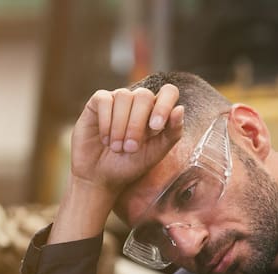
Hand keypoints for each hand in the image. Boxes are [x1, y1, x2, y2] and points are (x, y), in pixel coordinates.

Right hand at [70, 84, 183, 198]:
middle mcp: (138, 102)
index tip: (156, 127)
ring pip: (123, 96)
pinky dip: (106, 121)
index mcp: (156, 111)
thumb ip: (172, 133)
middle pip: (144, 95)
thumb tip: (180, 109)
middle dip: (137, 124)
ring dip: (120, 126)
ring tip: (116, 148)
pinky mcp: (97, 102)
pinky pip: (104, 100)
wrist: (101, 177)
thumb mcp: (156, 153)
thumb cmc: (130, 165)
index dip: (164, 104)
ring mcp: (117, 99)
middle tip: (130, 148)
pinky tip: (105, 139)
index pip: (168, 92)